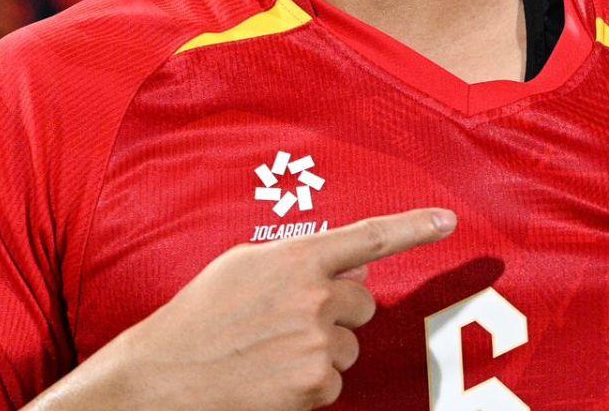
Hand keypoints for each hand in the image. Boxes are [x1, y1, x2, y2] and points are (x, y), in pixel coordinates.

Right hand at [30, 207, 455, 409]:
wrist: (160, 378)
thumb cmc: (198, 319)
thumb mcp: (243, 269)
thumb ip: (298, 261)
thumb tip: (354, 271)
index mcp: (296, 258)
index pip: (368, 237)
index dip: (413, 228)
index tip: (448, 222)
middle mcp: (315, 295)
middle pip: (362, 306)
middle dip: (335, 317)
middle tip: (285, 327)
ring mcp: (318, 340)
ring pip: (348, 347)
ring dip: (319, 353)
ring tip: (266, 356)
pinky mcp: (316, 382)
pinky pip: (332, 381)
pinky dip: (307, 385)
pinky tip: (268, 380)